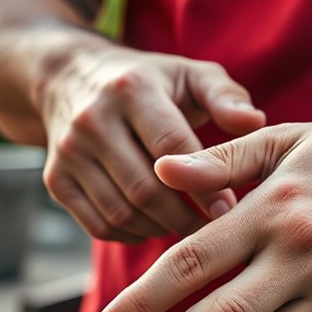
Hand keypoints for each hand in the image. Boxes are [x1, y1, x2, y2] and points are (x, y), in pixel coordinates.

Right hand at [38, 45, 265, 242]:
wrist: (71, 77)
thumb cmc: (150, 82)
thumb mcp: (190, 75)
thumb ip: (226, 97)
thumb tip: (255, 122)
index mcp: (132, 89)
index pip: (172, 147)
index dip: (204, 185)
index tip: (231, 209)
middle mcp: (93, 119)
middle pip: (145, 189)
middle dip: (184, 217)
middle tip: (214, 229)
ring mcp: (68, 152)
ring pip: (121, 213)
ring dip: (161, 229)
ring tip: (188, 228)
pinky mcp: (55, 179)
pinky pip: (98, 226)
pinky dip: (131, 235)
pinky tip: (155, 226)